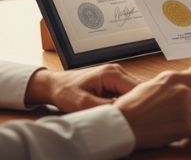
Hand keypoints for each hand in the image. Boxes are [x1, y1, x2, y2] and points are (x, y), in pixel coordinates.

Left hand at [25, 63, 140, 111]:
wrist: (54, 85)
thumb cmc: (65, 91)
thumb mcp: (82, 103)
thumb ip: (104, 107)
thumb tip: (122, 112)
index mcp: (112, 73)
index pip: (136, 88)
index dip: (136, 104)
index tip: (133, 117)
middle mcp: (117, 71)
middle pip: (136, 89)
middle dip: (134, 104)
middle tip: (129, 118)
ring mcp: (115, 75)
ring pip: (132, 91)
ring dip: (129, 103)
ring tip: (122, 115)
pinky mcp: (112, 81)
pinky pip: (124, 92)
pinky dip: (123, 102)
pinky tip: (117, 111)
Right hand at [114, 69, 190, 149]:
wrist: (124, 124)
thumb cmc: (132, 105)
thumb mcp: (153, 83)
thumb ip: (174, 80)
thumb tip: (189, 74)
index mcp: (173, 78)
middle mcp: (181, 92)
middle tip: (188, 107)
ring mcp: (183, 110)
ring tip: (181, 119)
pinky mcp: (183, 127)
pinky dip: (190, 130)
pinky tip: (178, 128)